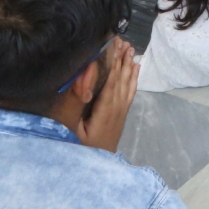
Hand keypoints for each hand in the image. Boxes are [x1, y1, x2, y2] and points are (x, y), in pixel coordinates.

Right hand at [75, 38, 137, 152]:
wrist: (97, 169)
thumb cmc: (79, 149)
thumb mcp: (72, 129)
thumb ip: (76, 106)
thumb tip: (82, 82)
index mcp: (106, 109)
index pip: (111, 80)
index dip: (113, 62)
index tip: (114, 45)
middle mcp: (117, 107)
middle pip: (122, 78)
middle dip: (122, 59)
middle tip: (123, 40)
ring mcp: (121, 111)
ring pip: (128, 83)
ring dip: (129, 65)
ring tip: (130, 48)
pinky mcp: (121, 115)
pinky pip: (130, 92)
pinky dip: (133, 78)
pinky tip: (136, 68)